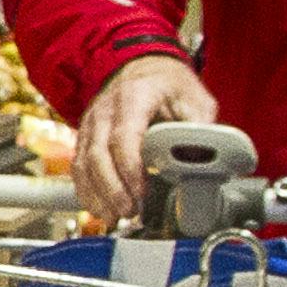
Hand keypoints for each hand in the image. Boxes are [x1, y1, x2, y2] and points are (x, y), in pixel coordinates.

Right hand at [70, 52, 219, 228]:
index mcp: (134, 97)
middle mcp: (105, 110)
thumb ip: (201, 129)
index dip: (130, 168)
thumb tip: (208, 162)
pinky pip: (78, 168)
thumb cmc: (170, 86)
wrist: (143, 69)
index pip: (123, 136)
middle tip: (130, 212)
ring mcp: (90, 125)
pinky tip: (101, 209)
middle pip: (97, 155)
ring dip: (97, 195)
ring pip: (83, 164)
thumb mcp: (196, 99)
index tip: (142, 193)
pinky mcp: (85, 139)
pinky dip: (87, 191)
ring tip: (116, 217)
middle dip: (112, 189)